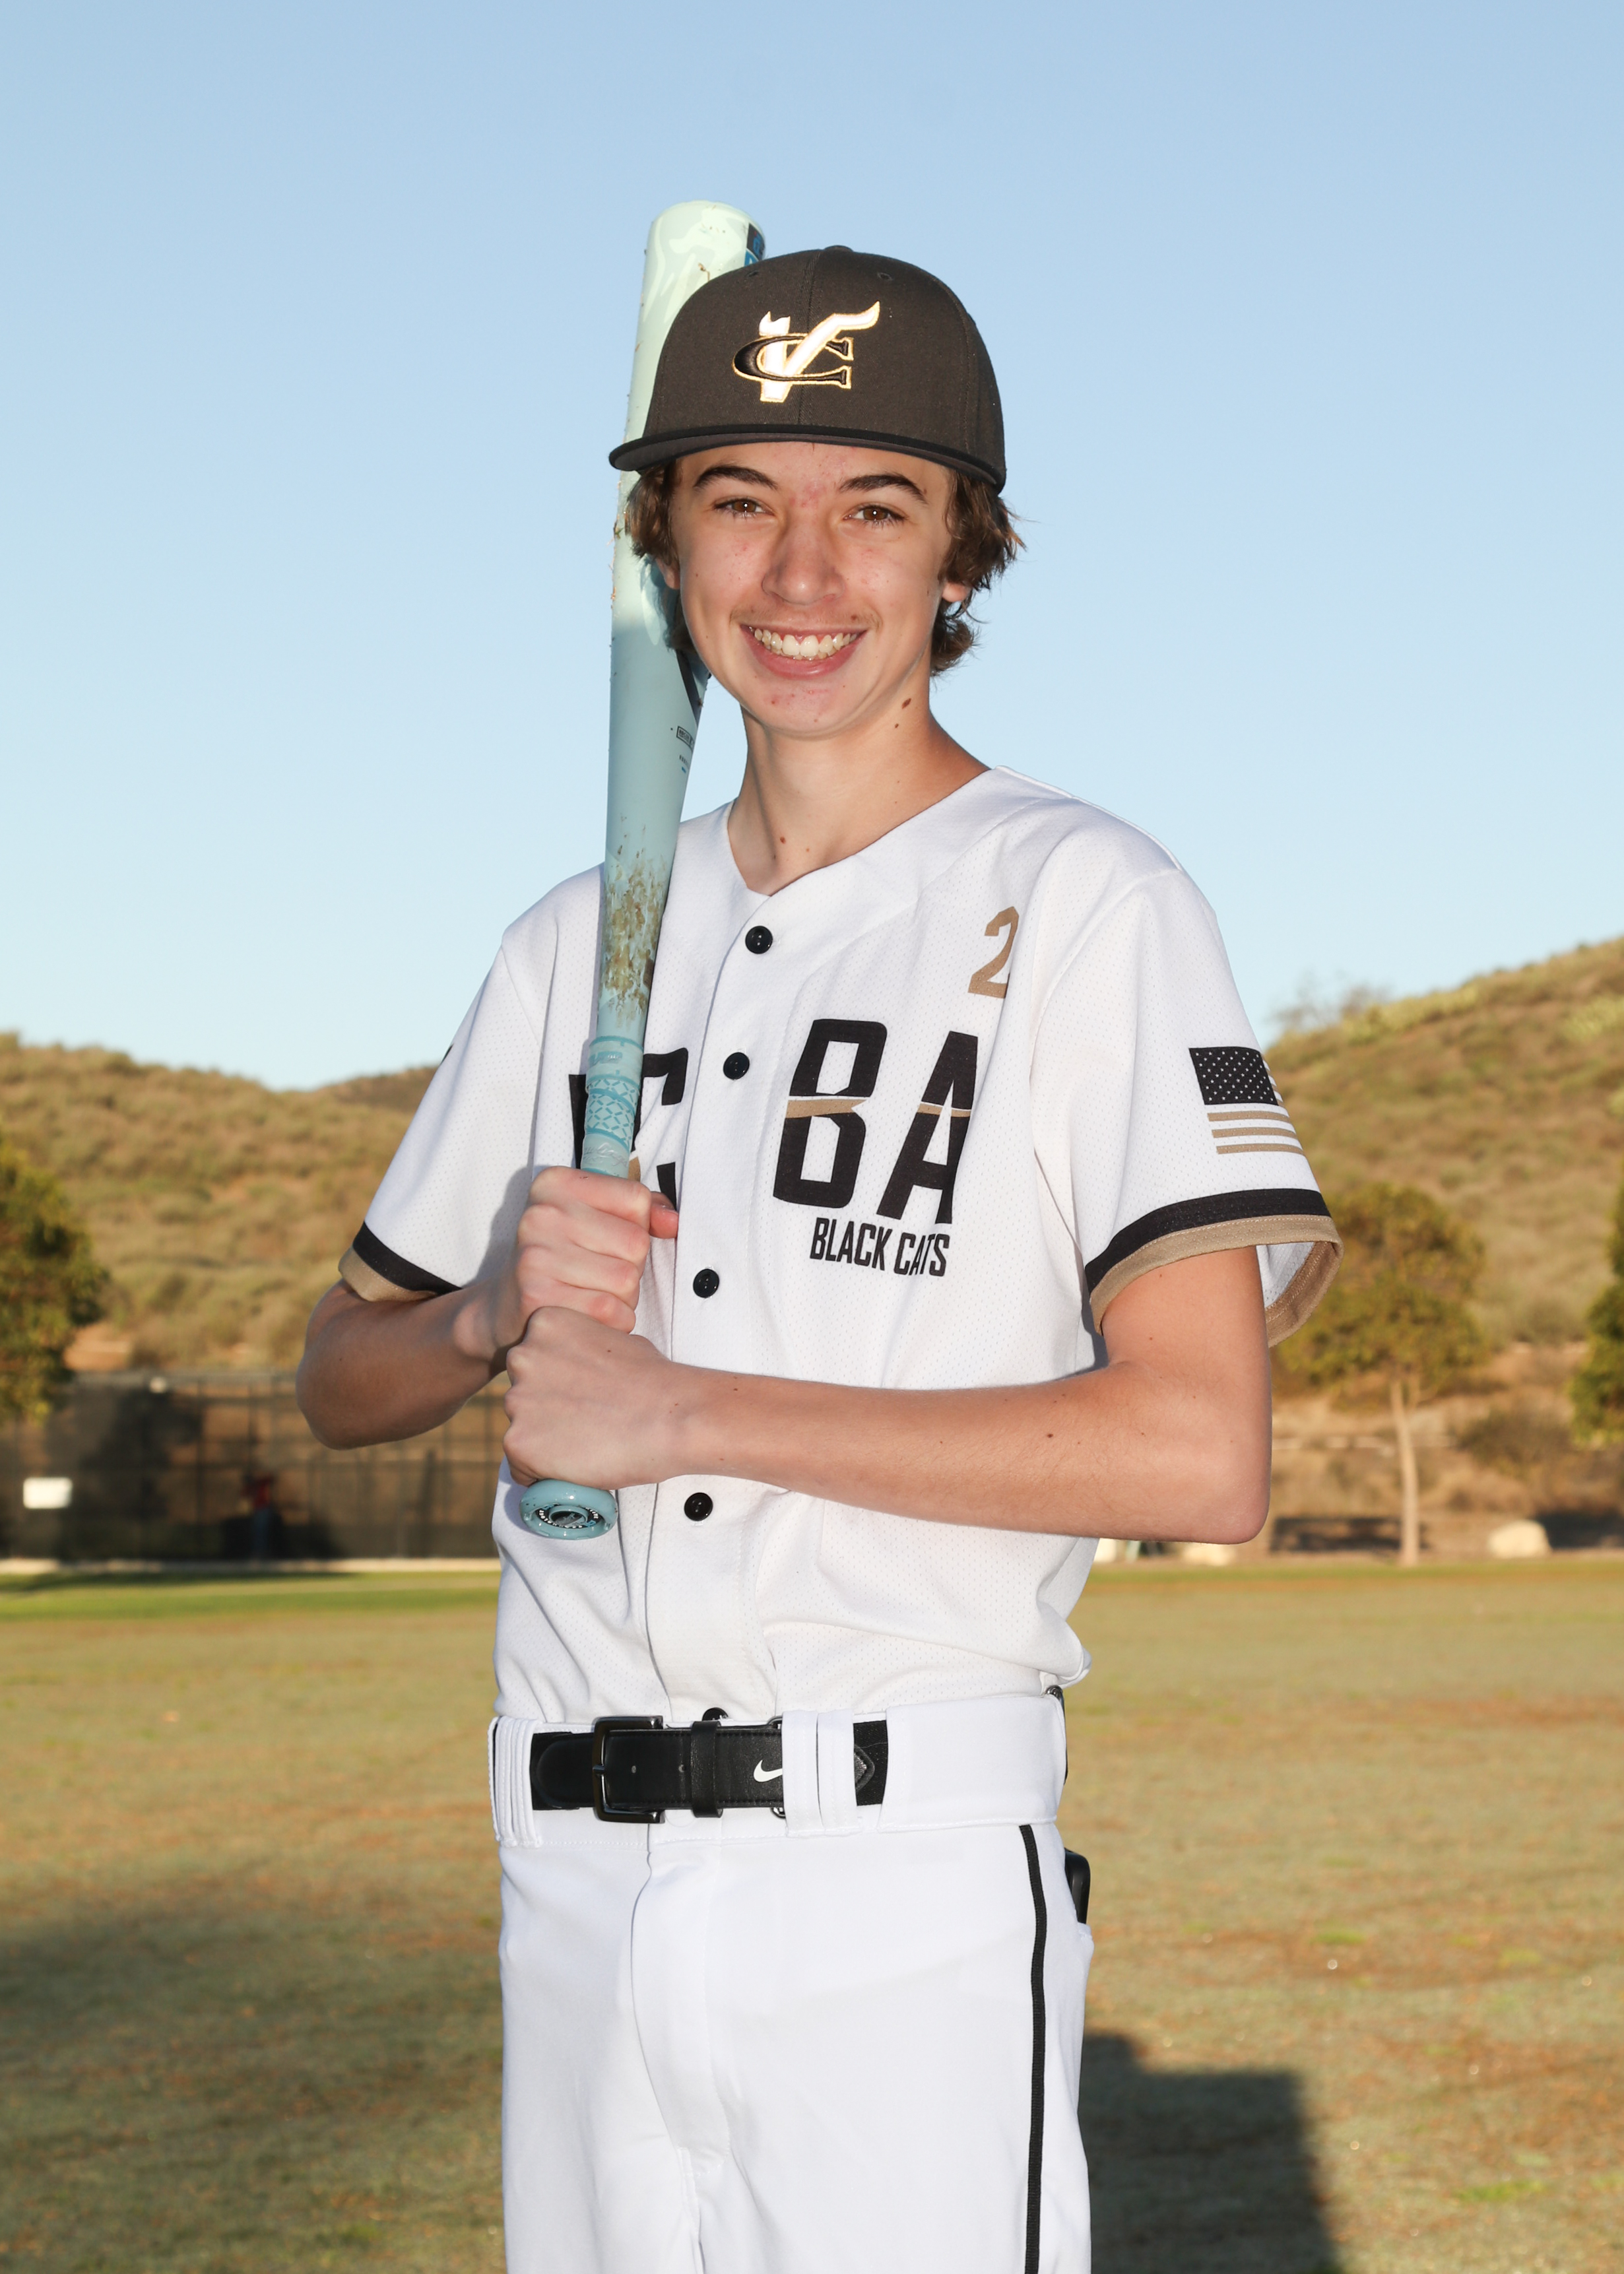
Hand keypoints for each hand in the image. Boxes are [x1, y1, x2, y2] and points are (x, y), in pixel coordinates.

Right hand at [463, 1166, 678, 1361]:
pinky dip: (612, 1321)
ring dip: (623, 1298)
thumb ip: (640, 1212)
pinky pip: (610, 1312)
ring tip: (593, 1294)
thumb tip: (673, 1221)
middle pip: (635, 1243)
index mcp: (555, 1183)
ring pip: (627, 1281)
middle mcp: (541, 1213)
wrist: (505, 1308)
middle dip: (631, 1267)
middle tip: (600, 1275)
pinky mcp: (537, 1296)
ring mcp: (535, 1255)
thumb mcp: (594, 1220)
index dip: (637, 1227)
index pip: (636, 1198)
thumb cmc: (561, 1259)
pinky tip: (587, 1315)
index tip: (608, 1238)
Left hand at [502, 1307, 691, 1487]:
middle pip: (523, 1394)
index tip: (586, 1393)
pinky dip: (545, 1473)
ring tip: (589, 1442)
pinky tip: (579, 1463)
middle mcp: (522, 1357)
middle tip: (587, 1421)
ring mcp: (516, 1400)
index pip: (534, 1361)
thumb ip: (581, 1350)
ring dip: (547, 1442)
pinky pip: (521, 1466)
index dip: (561, 1383)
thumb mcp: (613, 1340)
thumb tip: (578, 1370)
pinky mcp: (517, 1442)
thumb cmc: (654, 1380)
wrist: (672, 1416)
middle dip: (549, 1411)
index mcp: (544, 1324)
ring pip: (522, 1431)